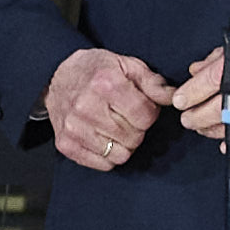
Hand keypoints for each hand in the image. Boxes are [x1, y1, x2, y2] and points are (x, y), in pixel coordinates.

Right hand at [43, 45, 168, 172]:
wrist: (56, 76)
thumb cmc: (95, 70)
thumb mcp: (126, 65)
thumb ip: (152, 83)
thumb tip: (174, 98)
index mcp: (106, 84)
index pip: (145, 117)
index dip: (149, 113)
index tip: (140, 106)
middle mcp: (87, 107)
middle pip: (134, 137)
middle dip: (137, 129)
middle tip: (126, 117)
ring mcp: (74, 128)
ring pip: (121, 155)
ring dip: (124, 144)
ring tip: (115, 127)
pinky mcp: (66, 144)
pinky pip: (103, 164)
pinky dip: (108, 155)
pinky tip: (103, 137)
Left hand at [167, 15, 229, 165]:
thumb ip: (227, 53)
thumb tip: (198, 69)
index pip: (217, 76)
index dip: (193, 92)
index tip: (179, 100)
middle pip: (225, 104)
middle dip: (199, 115)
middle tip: (187, 119)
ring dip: (215, 130)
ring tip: (203, 129)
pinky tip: (229, 142)